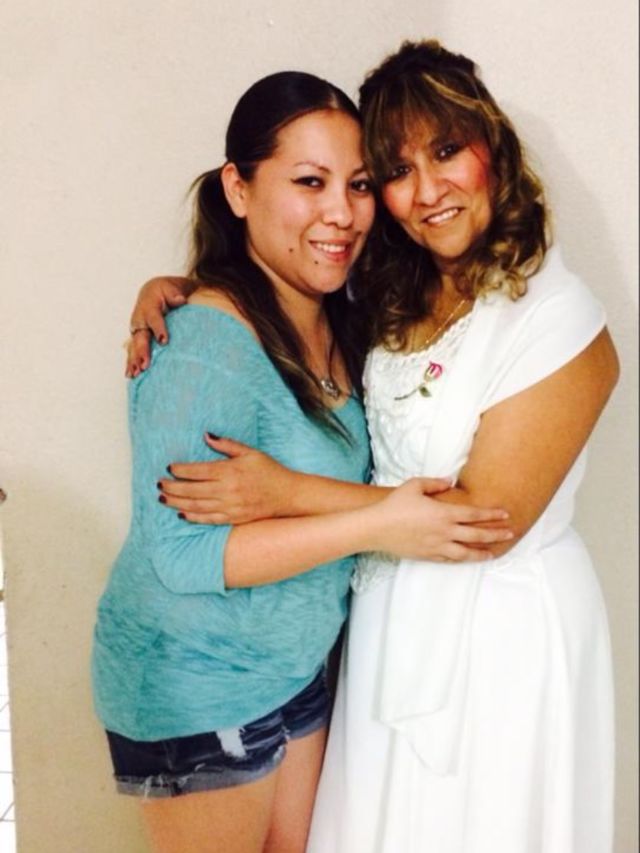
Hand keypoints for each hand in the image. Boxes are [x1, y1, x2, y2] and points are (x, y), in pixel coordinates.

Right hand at [126, 276, 193, 377]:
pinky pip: (133, 351)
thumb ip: (175, 294)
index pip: (154, 318)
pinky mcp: (137, 338)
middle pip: (141, 337)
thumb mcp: (172, 287)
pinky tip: (131, 375)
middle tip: (145, 364)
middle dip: (142, 351)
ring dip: (134, 360)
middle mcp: (140, 320)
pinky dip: (131, 363)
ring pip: (134, 346)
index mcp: (149, 306)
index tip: (164, 341)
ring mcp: (137, 330)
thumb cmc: (166, 291)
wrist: (153, 291)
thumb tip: (180, 300)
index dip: (158, 329)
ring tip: (135, 373)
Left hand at [157, 435, 293, 523]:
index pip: (198, 471)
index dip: (181, 470)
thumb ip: (226, 445)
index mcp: (230, 471)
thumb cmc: (269, 470)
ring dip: (177, 502)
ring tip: (163, 498)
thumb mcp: (250, 452)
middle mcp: (228, 490)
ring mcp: (230, 506)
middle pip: (193, 490)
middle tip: (159, 484)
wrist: (287, 495)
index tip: (169, 468)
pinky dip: (193, 517)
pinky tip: (181, 513)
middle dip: (173, 487)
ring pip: (197, 505)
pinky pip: (208, 519)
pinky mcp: (234, 518)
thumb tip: (206, 435)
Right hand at [367, 478, 512, 561]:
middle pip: (476, 535)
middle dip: (495, 534)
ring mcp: (436, 546)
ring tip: (493, 553)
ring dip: (482, 553)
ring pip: (466, 553)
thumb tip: (450, 481)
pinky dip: (462, 559)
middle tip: (510, 534)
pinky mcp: (427, 556)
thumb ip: (435, 483)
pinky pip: (449, 559)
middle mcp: (444, 532)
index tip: (505, 514)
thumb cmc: (394, 504)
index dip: (491, 515)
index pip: (474, 515)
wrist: (376, 528)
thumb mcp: (414, 485)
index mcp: (443, 513)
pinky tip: (467, 558)